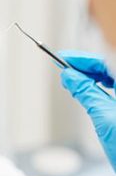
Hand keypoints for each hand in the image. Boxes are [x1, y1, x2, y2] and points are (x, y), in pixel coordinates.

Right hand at [59, 51, 115, 170]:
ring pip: (115, 77)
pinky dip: (104, 87)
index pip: (108, 61)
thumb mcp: (103, 117)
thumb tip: (69, 76)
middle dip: (89, 67)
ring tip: (73, 81)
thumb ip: (86, 93)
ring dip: (95, 76)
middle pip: (112, 68)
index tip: (65, 58)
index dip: (85, 59)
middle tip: (65, 70)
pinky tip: (91, 89)